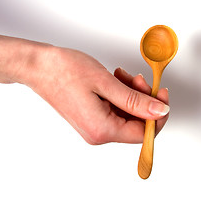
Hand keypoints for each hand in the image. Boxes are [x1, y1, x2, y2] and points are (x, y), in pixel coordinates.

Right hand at [22, 46, 168, 144]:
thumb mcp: (106, 83)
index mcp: (102, 130)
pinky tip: (117, 80)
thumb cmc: (64, 71)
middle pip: (137, 124)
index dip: (158, 114)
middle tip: (139, 79)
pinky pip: (116, 110)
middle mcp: (98, 134)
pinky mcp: (92, 117)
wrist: (38, 66)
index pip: (144, 133)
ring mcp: (94, 127)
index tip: (162, 94)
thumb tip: (160, 112)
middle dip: (144, 100)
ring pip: (127, 115)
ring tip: (124, 76)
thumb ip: (135, 101)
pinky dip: (122, 95)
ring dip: (132, 95)